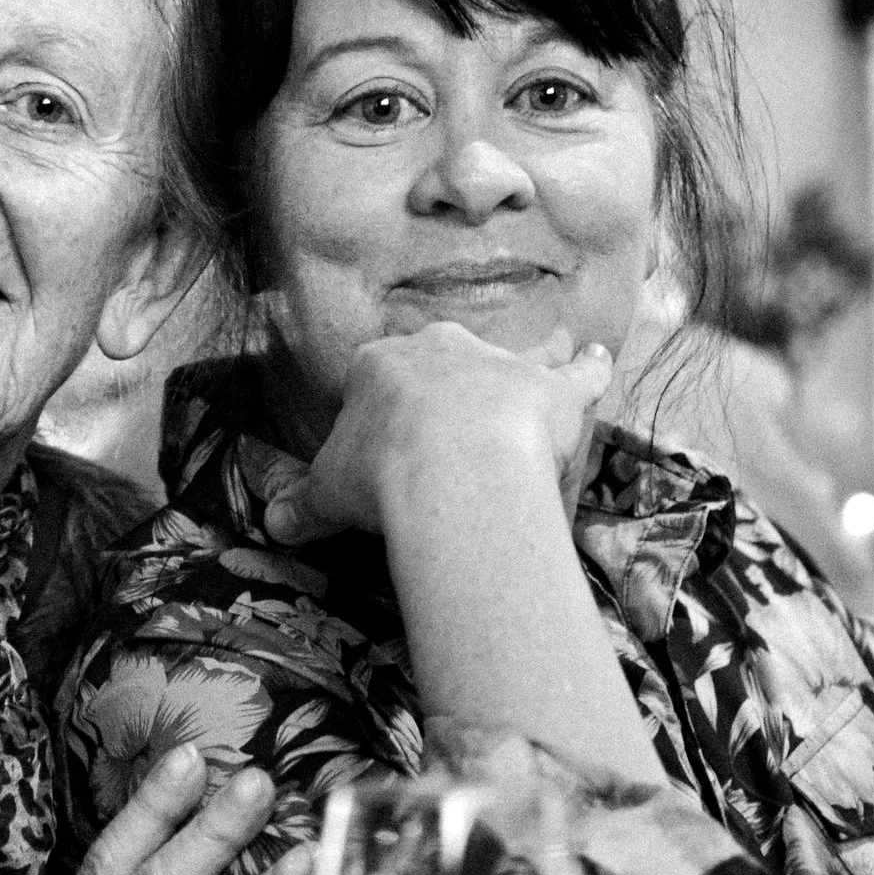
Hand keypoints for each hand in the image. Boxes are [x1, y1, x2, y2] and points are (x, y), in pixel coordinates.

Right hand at [266, 323, 613, 545]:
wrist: (453, 467)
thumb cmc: (381, 474)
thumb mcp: (326, 494)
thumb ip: (303, 506)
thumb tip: (272, 524)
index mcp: (377, 365)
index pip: (373, 377)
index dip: (376, 408)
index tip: (382, 440)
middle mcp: (440, 349)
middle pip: (441, 359)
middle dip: (443, 380)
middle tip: (445, 419)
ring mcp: (499, 364)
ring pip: (515, 353)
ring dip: (529, 357)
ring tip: (544, 359)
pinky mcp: (551, 388)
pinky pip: (578, 373)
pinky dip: (591, 368)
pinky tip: (601, 358)